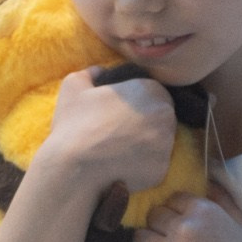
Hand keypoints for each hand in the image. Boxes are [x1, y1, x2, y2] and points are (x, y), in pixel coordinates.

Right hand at [40, 68, 177, 194]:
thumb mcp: (73, 86)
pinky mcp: (162, 170)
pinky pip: (154, 165)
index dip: (136, 102)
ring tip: (119, 150)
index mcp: (151, 90)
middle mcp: (167, 115)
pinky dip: (141, 166)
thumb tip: (99, 72)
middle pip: (161, 117)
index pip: (153, 93)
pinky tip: (121, 165)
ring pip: (160, 142)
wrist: (75, 166)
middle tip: (119, 131)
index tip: (119, 112)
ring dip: (145, 144)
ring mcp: (167, 144)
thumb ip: (91, 73)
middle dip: (145, 122)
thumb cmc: (76, 122)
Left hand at [133, 183, 241, 241]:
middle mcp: (185, 230)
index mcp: (205, 212)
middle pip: (151, 217)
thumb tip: (207, 181)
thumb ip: (222, 201)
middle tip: (166, 238)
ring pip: (140, 241)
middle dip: (157, 226)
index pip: (172, 198)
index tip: (178, 219)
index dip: (174, 209)